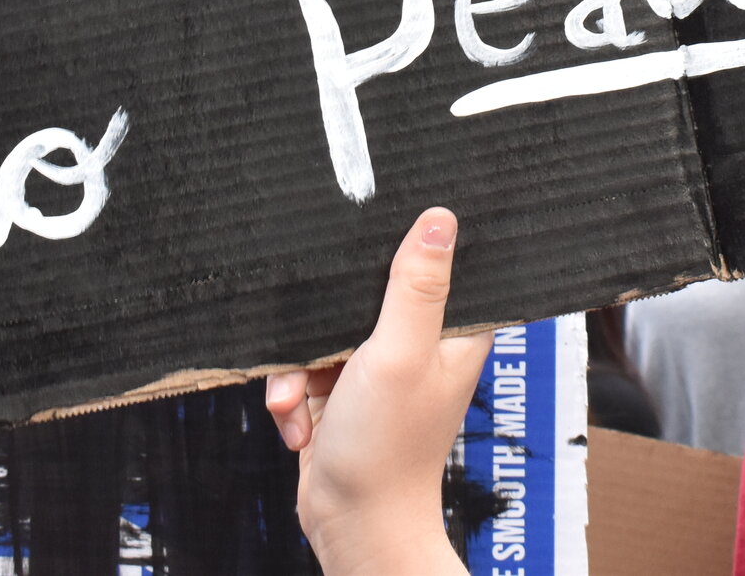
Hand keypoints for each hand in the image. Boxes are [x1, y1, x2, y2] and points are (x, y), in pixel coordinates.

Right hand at [265, 207, 490, 575]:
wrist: (351, 526)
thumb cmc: (387, 451)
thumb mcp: (400, 353)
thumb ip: (416, 286)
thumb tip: (440, 218)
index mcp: (451, 330)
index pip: (432, 265)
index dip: (395, 258)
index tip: (363, 270)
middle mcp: (418, 345)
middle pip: (360, 296)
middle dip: (322, 330)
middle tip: (320, 361)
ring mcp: (378, 370)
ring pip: (322, 333)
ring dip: (299, 372)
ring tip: (302, 404)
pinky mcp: (342, 393)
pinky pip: (304, 370)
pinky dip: (293, 398)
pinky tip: (300, 425)